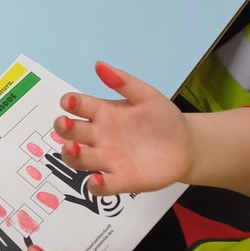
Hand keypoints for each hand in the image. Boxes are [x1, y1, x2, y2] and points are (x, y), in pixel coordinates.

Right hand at [55, 62, 194, 194]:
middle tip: (65, 124)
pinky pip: (101, 185)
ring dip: (71, 155)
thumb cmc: (163, 118)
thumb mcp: (147, 96)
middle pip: (71, 132)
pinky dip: (95, 184)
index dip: (70, 103)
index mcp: (103, 113)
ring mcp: (107, 159)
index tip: (69, 102)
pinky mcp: (120, 179)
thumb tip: (99, 64)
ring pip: (78, 159)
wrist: (186, 145)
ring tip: (74, 149)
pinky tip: (97, 179)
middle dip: (63, 128)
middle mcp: (99, 136)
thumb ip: (124, 82)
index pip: (78, 106)